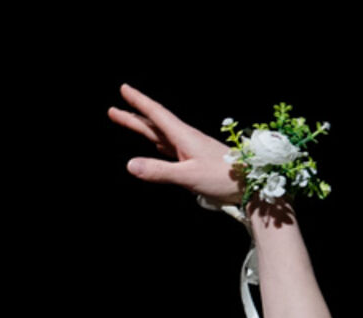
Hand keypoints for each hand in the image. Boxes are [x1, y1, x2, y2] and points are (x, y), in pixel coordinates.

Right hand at [108, 84, 241, 204]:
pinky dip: (156, 142)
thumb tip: (130, 165)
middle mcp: (185, 139)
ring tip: (126, 120)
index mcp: (183, 136)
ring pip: (160, 135)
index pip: (156, 114)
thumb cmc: (223, 178)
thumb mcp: (188, 176)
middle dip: (133, 115)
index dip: (139, 102)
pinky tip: (154, 143)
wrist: (250, 184)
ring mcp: (190, 149)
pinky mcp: (194, 159)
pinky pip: (169, 147)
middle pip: (154, 123)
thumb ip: (159, 171)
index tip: (124, 88)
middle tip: (113, 109)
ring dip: (142, 127)